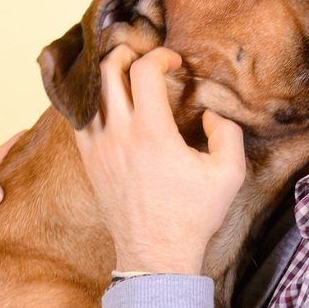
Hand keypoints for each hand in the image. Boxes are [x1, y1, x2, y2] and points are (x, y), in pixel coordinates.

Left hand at [76, 46, 244, 274]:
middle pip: (106, 71)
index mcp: (152, 132)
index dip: (160, 55)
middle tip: (142, 58)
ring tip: (122, 74)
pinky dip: (88, 102)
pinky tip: (106, 103)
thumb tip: (210, 114)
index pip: (144, 70)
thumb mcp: (229, 174)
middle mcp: (119, 135)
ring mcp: (99, 149)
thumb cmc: (192, 216)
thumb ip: (227, 133)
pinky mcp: (89, 162)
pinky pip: (78, 119)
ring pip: (88, 93)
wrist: (156, 254)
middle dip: (125, 53)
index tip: (174, 63)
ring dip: (104, 76)